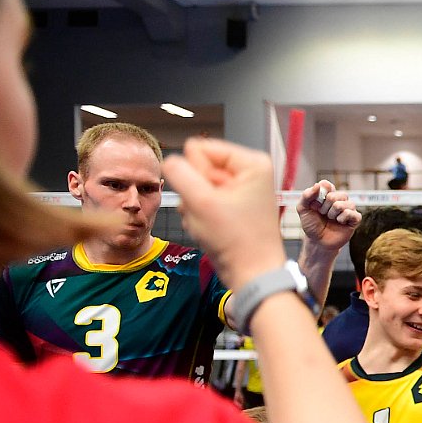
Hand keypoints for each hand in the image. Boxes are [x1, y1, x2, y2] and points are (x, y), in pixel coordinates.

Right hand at [162, 138, 286, 290]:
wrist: (252, 274)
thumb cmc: (235, 240)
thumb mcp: (201, 201)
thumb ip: (180, 173)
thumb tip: (170, 160)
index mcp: (251, 163)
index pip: (200, 148)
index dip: (195, 173)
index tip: (210, 197)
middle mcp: (248, 172)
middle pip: (198, 167)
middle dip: (195, 192)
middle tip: (209, 213)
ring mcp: (239, 189)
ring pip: (196, 185)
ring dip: (195, 206)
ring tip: (211, 223)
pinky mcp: (231, 205)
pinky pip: (202, 200)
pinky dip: (200, 215)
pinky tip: (210, 229)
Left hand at [295, 180, 359, 252]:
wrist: (317, 242)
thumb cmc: (311, 225)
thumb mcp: (303, 209)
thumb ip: (307, 196)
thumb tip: (318, 185)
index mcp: (327, 195)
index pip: (326, 184)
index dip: (321, 193)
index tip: (315, 203)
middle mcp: (339, 200)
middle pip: (335, 195)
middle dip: (325, 207)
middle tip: (323, 214)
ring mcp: (348, 209)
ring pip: (345, 203)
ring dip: (333, 213)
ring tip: (330, 219)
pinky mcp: (354, 219)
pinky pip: (353, 213)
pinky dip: (343, 218)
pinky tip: (339, 222)